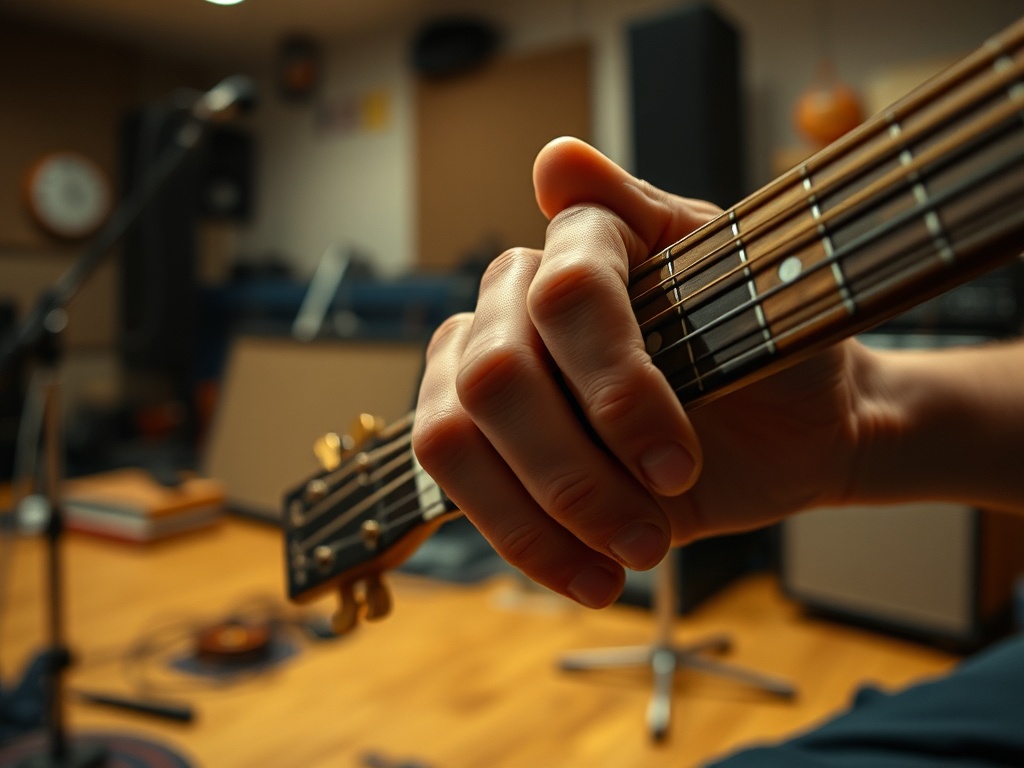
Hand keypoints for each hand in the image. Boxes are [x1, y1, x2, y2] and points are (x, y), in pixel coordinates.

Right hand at [413, 137, 866, 607]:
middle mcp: (516, 301)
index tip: (681, 464)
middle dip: (572, 472)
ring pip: (451, 438)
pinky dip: (523, 544)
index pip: (563, 296)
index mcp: (583, 245)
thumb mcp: (745, 276)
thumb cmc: (776, 346)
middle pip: (495, 378)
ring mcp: (487, 372)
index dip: (615, 389)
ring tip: (627, 557)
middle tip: (650, 531)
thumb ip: (647, 218)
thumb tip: (554, 158)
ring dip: (541, 513)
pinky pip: (456, 492)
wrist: (795, 428)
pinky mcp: (484, 444)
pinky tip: (591, 578)